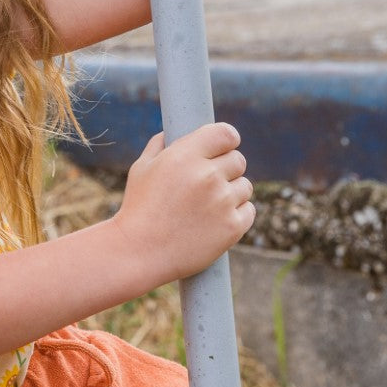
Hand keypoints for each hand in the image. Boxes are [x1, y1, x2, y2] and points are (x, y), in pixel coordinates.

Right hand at [112, 122, 254, 284]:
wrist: (139, 252)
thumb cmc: (138, 209)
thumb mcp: (141, 169)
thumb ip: (160, 146)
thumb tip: (172, 134)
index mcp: (185, 156)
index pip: (226, 134)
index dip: (226, 140)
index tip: (222, 148)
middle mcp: (207, 176)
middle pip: (238, 160)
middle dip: (226, 168)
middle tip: (209, 183)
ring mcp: (222, 202)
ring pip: (245, 186)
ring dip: (231, 192)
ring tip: (208, 206)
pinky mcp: (233, 227)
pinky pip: (248, 211)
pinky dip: (237, 214)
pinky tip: (216, 220)